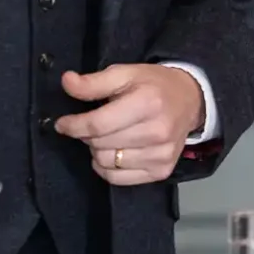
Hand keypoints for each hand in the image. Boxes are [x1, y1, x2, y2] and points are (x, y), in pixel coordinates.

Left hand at [56, 64, 205, 184]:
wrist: (190, 101)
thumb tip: (66, 82)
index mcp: (147, 104)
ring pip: (106, 163)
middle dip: (87, 135)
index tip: (62, 123)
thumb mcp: (125, 74)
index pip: (98, 124)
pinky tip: (113, 151)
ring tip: (106, 136)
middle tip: (92, 125)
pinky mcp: (161, 171)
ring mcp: (160, 155)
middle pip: (100, 144)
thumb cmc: (154, 85)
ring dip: (97, 150)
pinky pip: (117, 179)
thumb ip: (94, 82)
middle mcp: (156, 132)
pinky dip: (107, 167)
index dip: (74, 125)